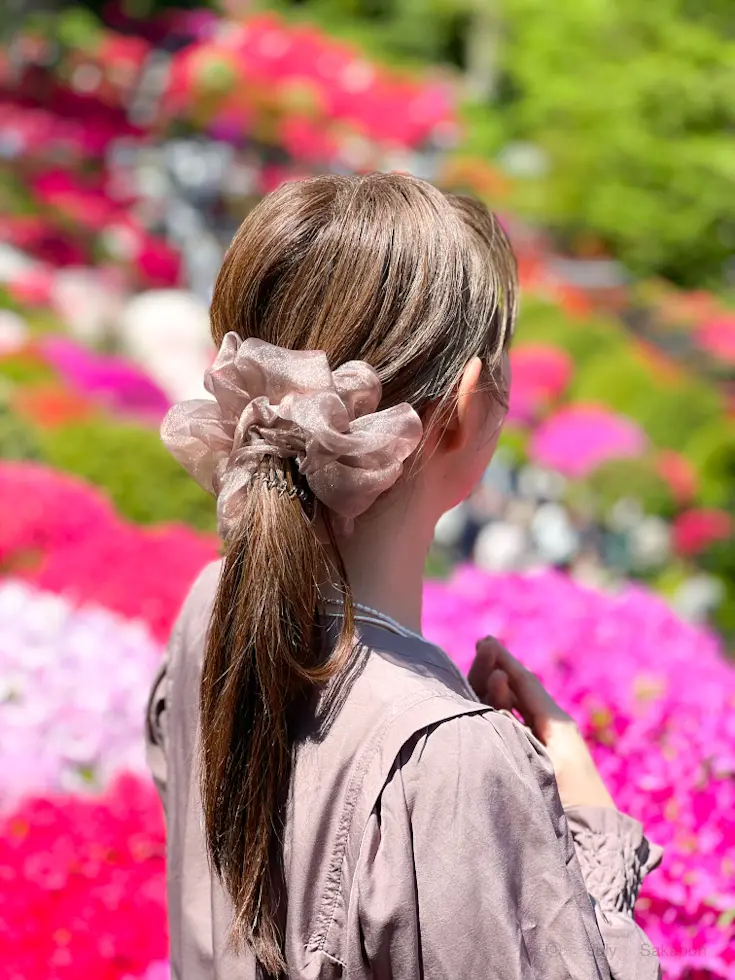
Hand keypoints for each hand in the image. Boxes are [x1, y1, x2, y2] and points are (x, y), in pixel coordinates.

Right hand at [469, 638, 616, 810]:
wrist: (592, 838)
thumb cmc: (570, 795)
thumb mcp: (544, 752)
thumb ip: (515, 722)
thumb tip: (496, 683)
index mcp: (554, 722)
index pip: (524, 683)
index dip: (504, 661)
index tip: (486, 640)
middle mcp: (547, 728)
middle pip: (517, 691)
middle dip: (497, 669)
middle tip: (481, 645)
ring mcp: (540, 745)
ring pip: (512, 708)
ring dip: (495, 688)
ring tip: (483, 669)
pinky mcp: (534, 762)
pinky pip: (511, 727)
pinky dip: (497, 711)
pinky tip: (484, 705)